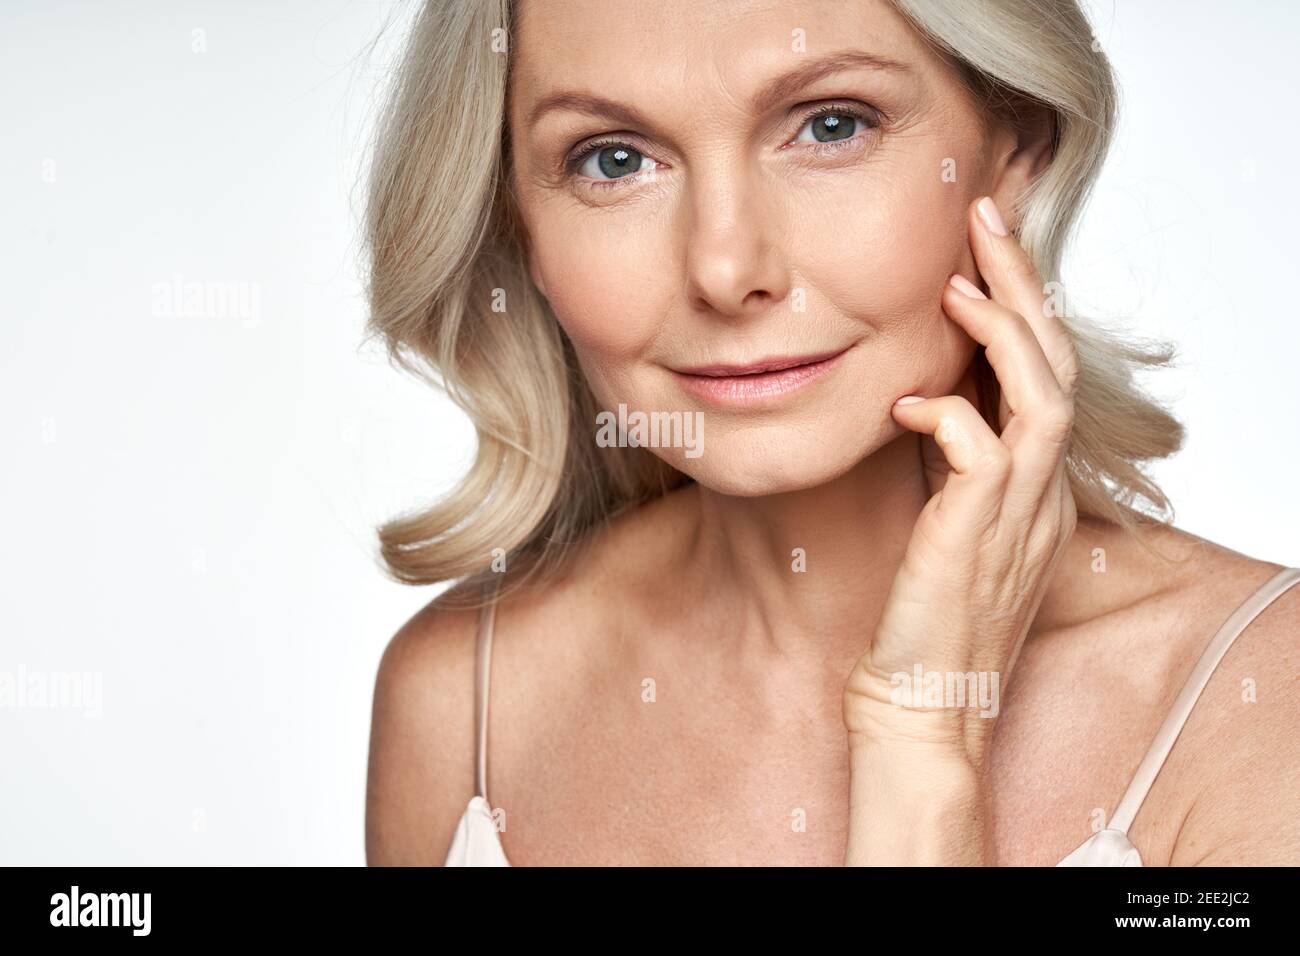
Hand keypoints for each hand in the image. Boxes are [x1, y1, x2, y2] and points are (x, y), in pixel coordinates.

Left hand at [842, 195, 1079, 772]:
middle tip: (985, 220)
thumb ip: (952, 466)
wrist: (922, 705)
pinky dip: (946, 411)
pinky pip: (979, 448)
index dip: (1023, 310)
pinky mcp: (978, 534)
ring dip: (1002, 332)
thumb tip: (923, 398)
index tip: (982, 254)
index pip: (1047, 376)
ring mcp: (1020, 514)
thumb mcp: (948, 526)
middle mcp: (1043, 494)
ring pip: (1041, 395)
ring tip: (960, 281)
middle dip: (1023, 288)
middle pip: (1057, 366)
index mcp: (1039, 489)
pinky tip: (905, 402)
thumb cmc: (924, 619)